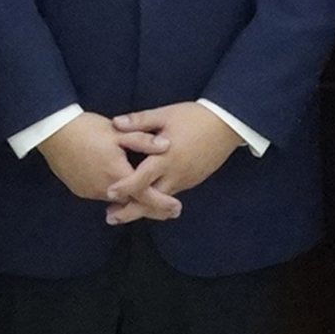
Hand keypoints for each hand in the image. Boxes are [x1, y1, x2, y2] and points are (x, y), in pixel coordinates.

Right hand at [35, 112, 174, 220]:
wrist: (52, 133)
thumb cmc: (86, 129)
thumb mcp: (118, 132)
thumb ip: (144, 140)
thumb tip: (167, 145)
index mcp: (118, 174)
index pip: (146, 196)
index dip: (163, 204)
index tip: (177, 208)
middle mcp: (105, 189)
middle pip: (133, 204)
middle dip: (151, 208)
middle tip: (169, 211)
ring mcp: (91, 191)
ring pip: (117, 200)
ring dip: (131, 200)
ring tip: (147, 199)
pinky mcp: (80, 190)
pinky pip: (103, 196)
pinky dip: (114, 195)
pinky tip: (120, 189)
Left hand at [105, 101, 241, 221]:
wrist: (226, 125)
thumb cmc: (194, 117)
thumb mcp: (165, 115)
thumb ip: (139, 121)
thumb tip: (115, 123)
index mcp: (166, 157)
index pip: (142, 178)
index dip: (125, 187)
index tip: (108, 194)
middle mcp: (176, 173)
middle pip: (151, 200)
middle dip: (130, 211)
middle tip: (110, 218)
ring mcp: (185, 179)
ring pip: (161, 201)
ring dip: (143, 208)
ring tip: (122, 212)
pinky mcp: (192, 181)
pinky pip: (171, 194)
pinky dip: (157, 201)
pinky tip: (145, 200)